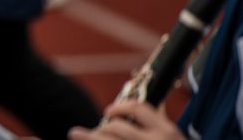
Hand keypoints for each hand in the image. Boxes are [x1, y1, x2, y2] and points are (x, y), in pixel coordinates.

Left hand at [67, 100, 184, 139]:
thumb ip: (157, 124)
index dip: (119, 107)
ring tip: (76, 134)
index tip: (108, 112)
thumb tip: (138, 106)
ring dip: (88, 137)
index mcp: (167, 131)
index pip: (137, 108)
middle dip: (99, 129)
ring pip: (105, 139)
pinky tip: (80, 139)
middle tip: (88, 133)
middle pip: (115, 126)